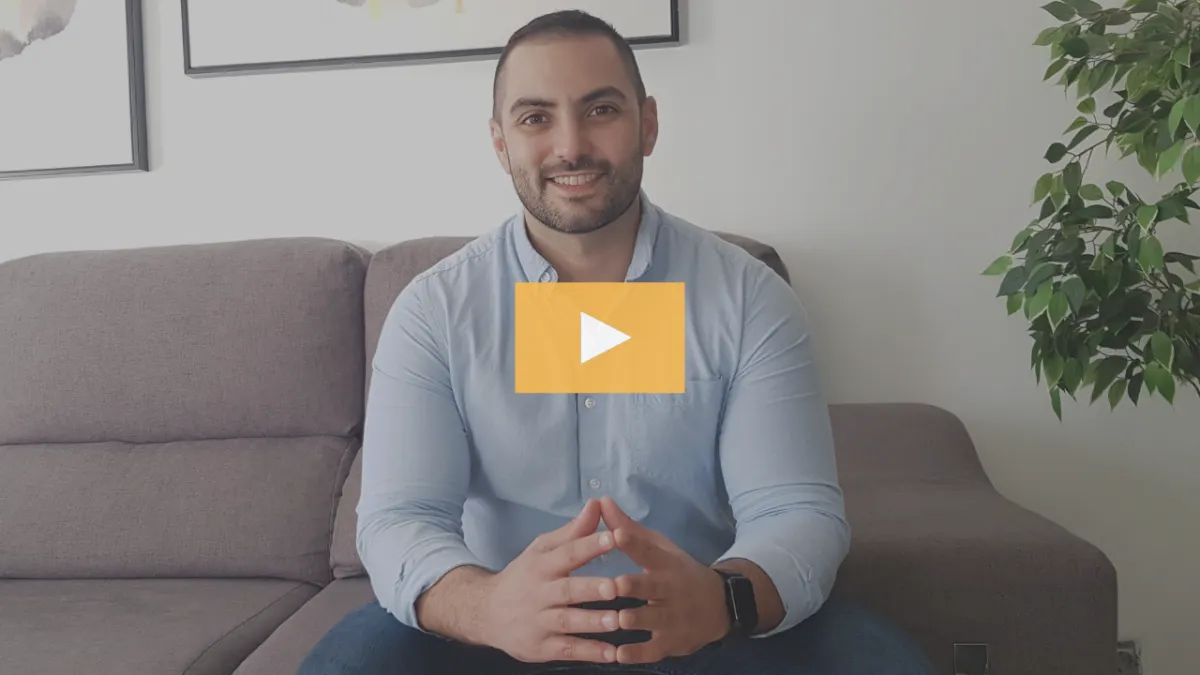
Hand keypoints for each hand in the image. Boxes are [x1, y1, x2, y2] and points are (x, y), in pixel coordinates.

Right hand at [480, 498, 621, 663]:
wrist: (485, 613)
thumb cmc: (523, 576)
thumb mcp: (543, 550)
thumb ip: (574, 531)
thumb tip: (597, 503)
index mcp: (542, 565)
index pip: (567, 553)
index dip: (589, 545)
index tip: (614, 537)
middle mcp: (540, 593)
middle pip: (567, 590)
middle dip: (591, 588)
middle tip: (616, 586)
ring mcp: (539, 622)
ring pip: (568, 621)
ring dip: (593, 622)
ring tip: (617, 621)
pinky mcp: (541, 647)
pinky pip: (568, 649)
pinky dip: (589, 652)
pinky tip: (612, 653)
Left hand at [598, 496, 729, 663]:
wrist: (720, 605)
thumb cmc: (677, 572)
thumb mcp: (659, 548)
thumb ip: (628, 528)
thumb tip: (601, 501)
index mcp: (664, 563)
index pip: (648, 550)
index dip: (632, 543)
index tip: (615, 534)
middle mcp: (669, 589)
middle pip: (650, 587)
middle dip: (633, 586)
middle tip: (614, 584)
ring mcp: (672, 617)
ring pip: (651, 619)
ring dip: (633, 619)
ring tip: (615, 620)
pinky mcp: (671, 643)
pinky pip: (653, 649)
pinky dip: (637, 653)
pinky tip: (618, 655)